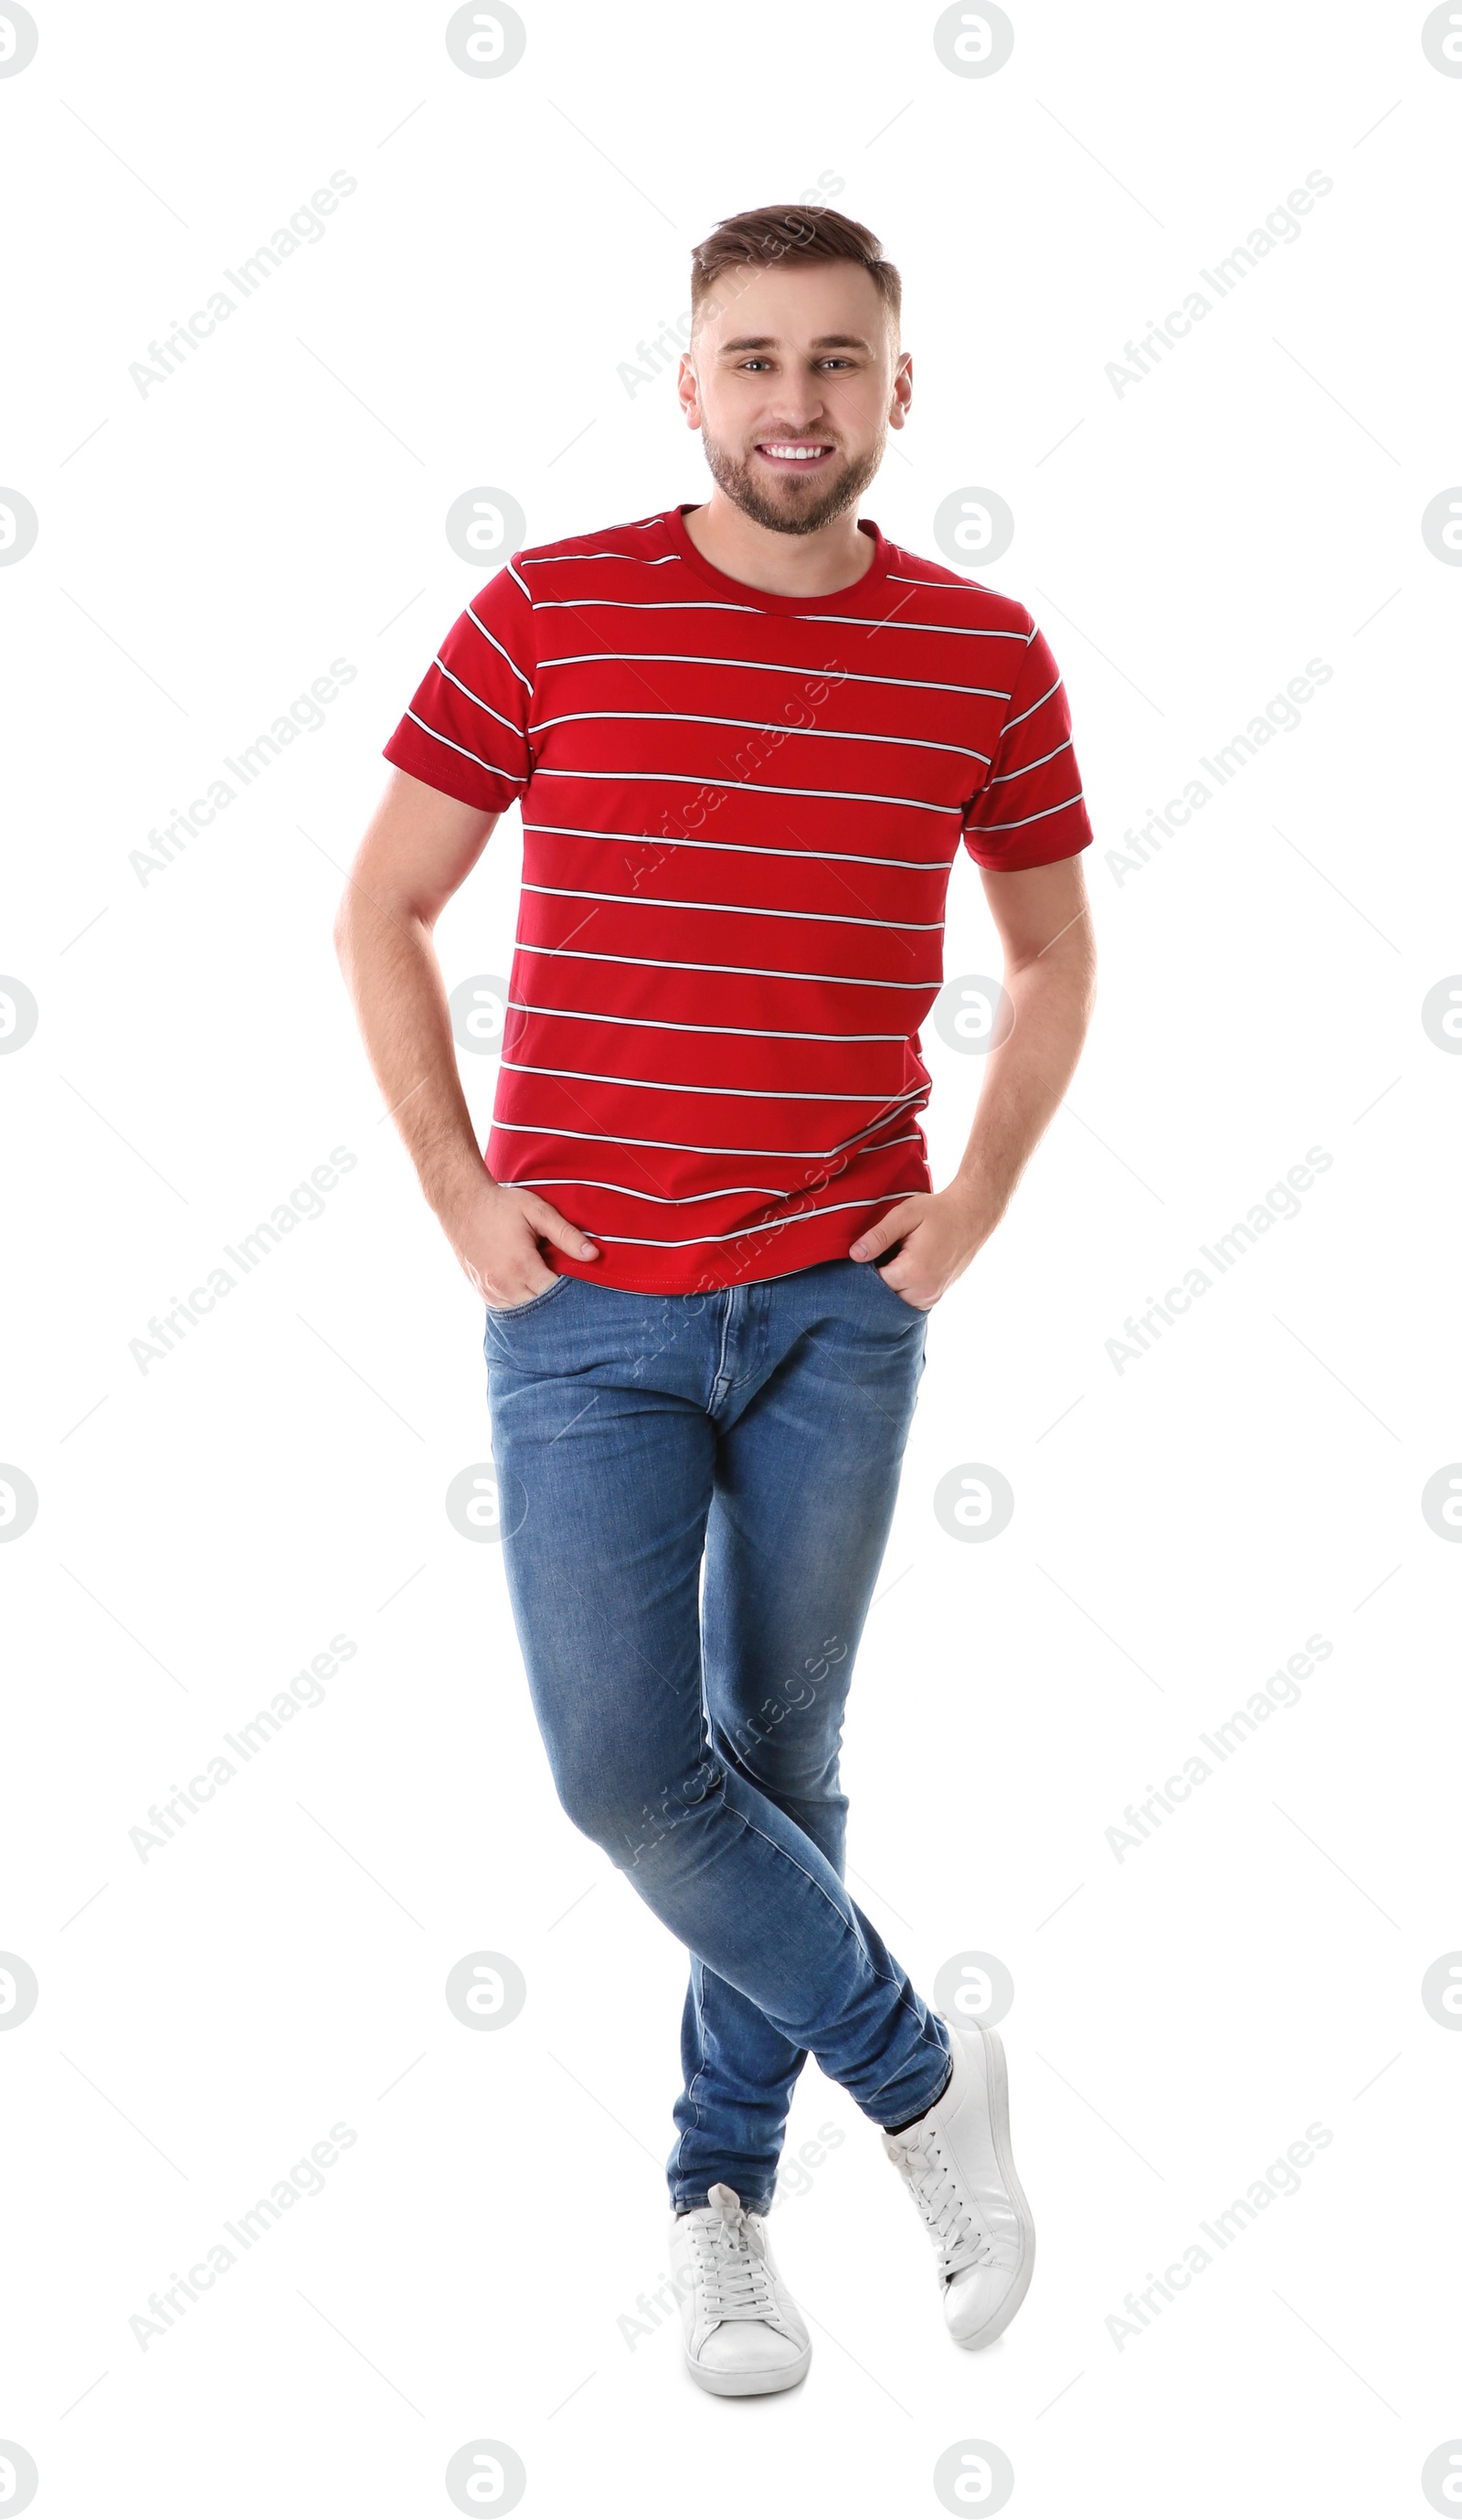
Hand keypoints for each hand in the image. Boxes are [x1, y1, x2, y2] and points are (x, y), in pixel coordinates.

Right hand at [443, 1179, 598, 1308]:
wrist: (461, 1203)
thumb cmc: (502, 1205)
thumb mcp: (538, 1211)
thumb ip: (566, 1234)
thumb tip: (593, 1255)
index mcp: (521, 1265)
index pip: (556, 1295)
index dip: (572, 1291)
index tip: (583, 1282)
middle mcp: (504, 1284)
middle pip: (541, 1308)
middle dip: (557, 1300)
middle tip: (571, 1287)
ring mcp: (490, 1291)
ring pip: (524, 1312)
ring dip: (539, 1303)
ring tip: (549, 1284)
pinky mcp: (482, 1292)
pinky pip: (507, 1309)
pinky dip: (521, 1303)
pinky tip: (530, 1288)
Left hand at [847, 1182, 999, 1309]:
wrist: (973, 1215)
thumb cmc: (939, 1212)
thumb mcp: (904, 1215)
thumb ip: (878, 1236)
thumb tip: (855, 1255)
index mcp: (913, 1272)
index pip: (872, 1283)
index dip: (865, 1268)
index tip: (869, 1251)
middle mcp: (924, 1291)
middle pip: (883, 1296)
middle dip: (876, 1279)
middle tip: (881, 1253)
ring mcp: (932, 1296)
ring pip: (896, 1301)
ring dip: (890, 1285)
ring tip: (894, 1259)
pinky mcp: (937, 1295)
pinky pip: (909, 1301)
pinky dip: (902, 1288)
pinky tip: (904, 1268)